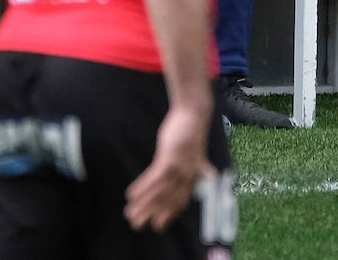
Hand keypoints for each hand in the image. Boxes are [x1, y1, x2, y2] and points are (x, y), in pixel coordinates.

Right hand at [123, 106, 212, 231]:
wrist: (193, 112)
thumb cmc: (192, 133)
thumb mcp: (195, 153)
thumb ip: (198, 167)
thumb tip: (207, 175)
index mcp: (193, 175)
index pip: (181, 200)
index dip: (169, 214)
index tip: (158, 226)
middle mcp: (188, 174)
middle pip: (168, 199)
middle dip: (152, 213)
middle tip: (138, 225)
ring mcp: (180, 166)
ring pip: (159, 191)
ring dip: (143, 204)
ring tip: (130, 214)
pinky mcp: (170, 156)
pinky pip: (154, 176)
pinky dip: (142, 187)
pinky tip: (131, 195)